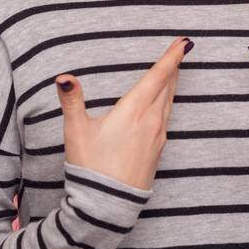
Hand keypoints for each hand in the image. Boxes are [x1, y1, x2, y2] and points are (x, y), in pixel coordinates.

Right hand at [54, 36, 192, 190]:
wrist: (109, 205)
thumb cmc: (91, 167)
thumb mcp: (77, 130)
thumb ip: (72, 100)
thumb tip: (64, 77)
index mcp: (133, 110)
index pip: (157, 77)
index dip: (171, 57)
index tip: (184, 43)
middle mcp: (151, 121)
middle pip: (166, 87)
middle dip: (173, 67)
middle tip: (181, 49)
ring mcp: (157, 136)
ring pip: (168, 103)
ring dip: (172, 85)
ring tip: (174, 71)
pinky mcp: (157, 150)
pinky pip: (166, 118)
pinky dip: (167, 103)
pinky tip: (163, 104)